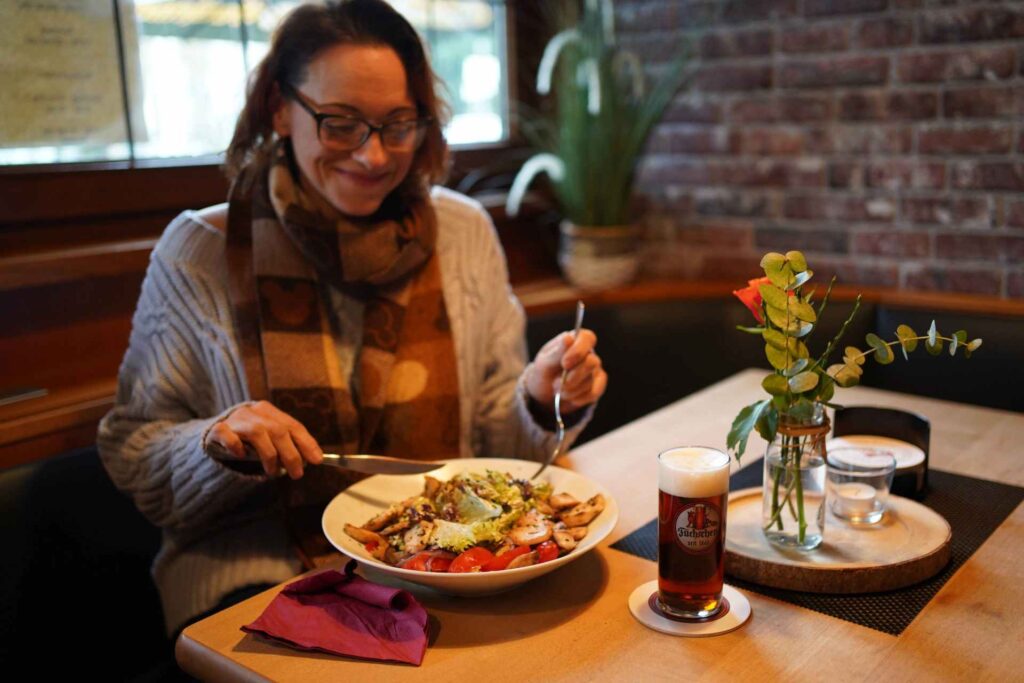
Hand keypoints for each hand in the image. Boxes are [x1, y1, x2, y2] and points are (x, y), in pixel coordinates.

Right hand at [206, 401, 322, 478]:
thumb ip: (288, 444)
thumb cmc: (249, 439)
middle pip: (278, 431)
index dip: (307, 443)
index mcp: (270, 411)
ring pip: (258, 434)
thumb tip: (313, 459)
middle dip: (291, 454)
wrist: (213, 433)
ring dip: (269, 456)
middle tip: (297, 474)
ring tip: (274, 472)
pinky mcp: (217, 429)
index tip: (317, 460)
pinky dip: (237, 447)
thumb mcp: (270, 438)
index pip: (293, 426)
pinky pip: (228, 436)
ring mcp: (235, 419)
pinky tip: (242, 456)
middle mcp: (254, 412)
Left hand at [526, 329, 606, 413]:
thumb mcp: (544, 363)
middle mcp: (588, 354)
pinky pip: (593, 393)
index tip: (564, 363)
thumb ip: (557, 352)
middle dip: (573, 376)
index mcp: (575, 341)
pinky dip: (578, 398)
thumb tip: (568, 338)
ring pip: (590, 380)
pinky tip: (568, 397)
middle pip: (592, 362)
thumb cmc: (543, 373)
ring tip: (557, 390)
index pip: (587, 338)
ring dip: (571, 389)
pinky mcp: (597, 386)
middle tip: (555, 384)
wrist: (544, 394)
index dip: (579, 350)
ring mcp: (594, 370)